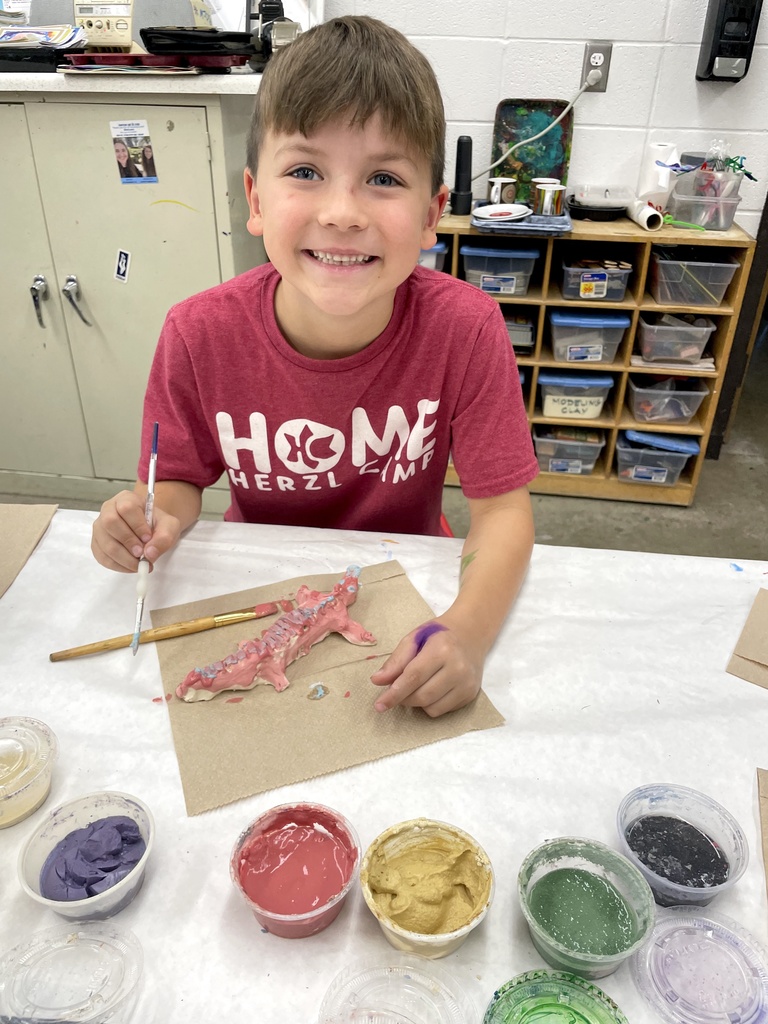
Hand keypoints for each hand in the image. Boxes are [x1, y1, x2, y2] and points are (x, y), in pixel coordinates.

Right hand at [91, 490, 181, 572]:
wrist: (149, 532)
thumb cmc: (157, 525)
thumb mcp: (169, 527)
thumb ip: (164, 537)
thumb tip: (149, 554)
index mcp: (126, 499)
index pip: (126, 508)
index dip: (137, 525)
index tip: (148, 538)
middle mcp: (108, 509)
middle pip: (110, 523)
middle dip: (127, 542)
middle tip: (141, 554)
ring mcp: (99, 527)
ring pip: (105, 543)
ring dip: (124, 558)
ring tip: (140, 564)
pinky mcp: (97, 543)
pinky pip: (102, 557)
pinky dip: (118, 566)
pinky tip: (131, 566)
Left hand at [370, 619, 484, 717]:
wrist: (470, 634)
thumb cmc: (437, 635)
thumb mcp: (414, 638)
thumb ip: (396, 660)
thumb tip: (377, 681)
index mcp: (441, 649)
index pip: (413, 677)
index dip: (394, 693)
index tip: (379, 704)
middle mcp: (458, 668)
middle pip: (422, 696)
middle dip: (403, 698)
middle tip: (396, 691)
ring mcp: (467, 683)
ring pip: (431, 707)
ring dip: (416, 703)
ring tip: (414, 687)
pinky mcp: (471, 694)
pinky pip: (442, 710)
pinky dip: (430, 705)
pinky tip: (430, 689)